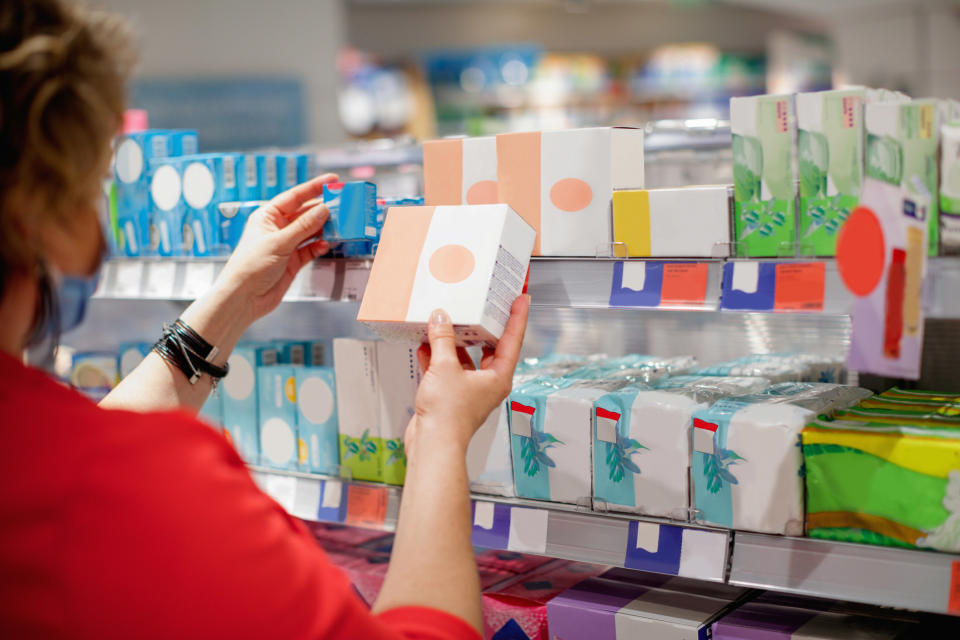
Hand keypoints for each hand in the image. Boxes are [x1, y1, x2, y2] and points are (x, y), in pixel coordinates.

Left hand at [215, 174, 337, 323]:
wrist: (245, 298)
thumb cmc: (249, 267)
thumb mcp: (278, 243)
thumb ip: (304, 227)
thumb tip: (323, 210)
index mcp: (267, 216)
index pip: (294, 197)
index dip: (313, 188)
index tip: (331, 180)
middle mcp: (277, 228)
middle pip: (305, 213)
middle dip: (323, 210)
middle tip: (342, 204)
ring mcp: (286, 245)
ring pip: (311, 231)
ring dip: (324, 229)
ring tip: (340, 224)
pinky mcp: (293, 261)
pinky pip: (311, 249)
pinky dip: (320, 247)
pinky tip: (326, 244)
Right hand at [405, 295, 529, 457]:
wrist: (433, 443)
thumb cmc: (449, 417)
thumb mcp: (445, 367)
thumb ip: (443, 340)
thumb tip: (441, 320)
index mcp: (499, 377)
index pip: (513, 340)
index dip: (518, 317)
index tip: (521, 299)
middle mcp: (488, 384)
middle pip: (489, 348)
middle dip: (481, 328)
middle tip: (482, 306)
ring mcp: (469, 390)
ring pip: (464, 359)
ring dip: (452, 343)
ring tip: (444, 323)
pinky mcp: (452, 397)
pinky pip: (447, 371)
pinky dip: (437, 358)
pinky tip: (426, 345)